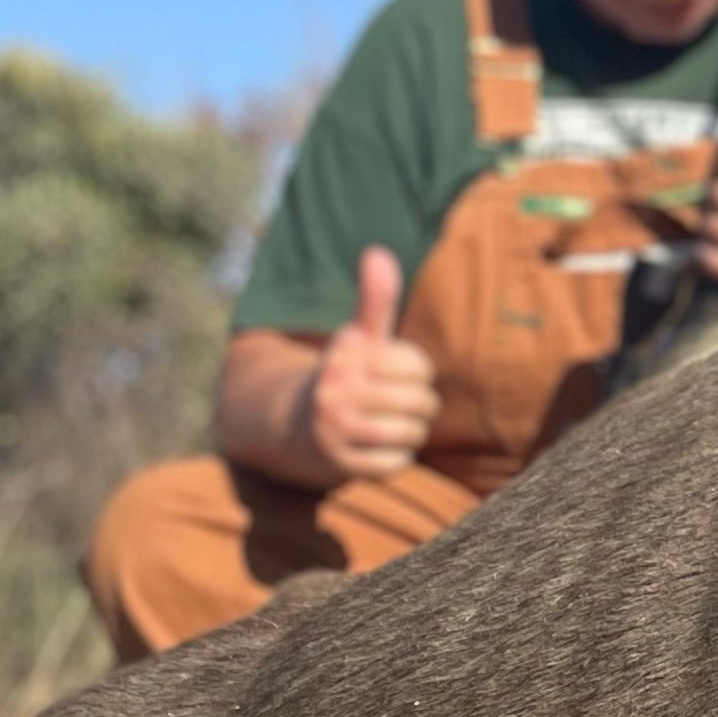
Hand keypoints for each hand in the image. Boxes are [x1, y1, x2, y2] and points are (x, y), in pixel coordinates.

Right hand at [301, 247, 440, 479]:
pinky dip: (394, 460)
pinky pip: (397, 464)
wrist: (296, 430)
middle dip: (419, 405)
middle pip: (421, 401)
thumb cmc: (346, 377)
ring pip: (413, 433)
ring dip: (410, 434)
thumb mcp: (358, 339)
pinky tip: (374, 450)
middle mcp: (334, 388)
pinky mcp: (337, 464)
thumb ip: (374, 300)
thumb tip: (377, 252)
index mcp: (344, 353)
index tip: (395, 375)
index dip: (418, 373)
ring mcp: (333, 428)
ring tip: (388, 426)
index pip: (419, 366)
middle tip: (394, 405)